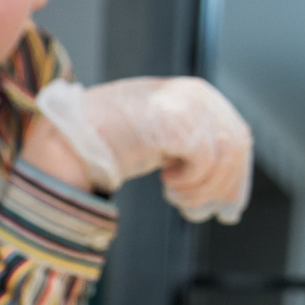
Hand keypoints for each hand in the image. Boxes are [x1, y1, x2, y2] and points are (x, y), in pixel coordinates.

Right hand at [35, 76, 252, 223]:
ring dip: (204, 188)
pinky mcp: (174, 121)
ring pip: (225, 154)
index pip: (234, 131)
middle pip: (236, 142)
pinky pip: (205, 158)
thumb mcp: (155, 137)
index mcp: (191, 93)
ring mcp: (184, 104)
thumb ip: (186, 145)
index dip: (236, 173)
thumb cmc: (103, 141)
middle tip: (200, 212)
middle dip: (224, 185)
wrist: (68, 137)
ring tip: (179, 201)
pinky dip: (190, 181)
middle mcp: (193, 92)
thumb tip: (223, 183)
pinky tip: (167, 186)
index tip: (228, 208)